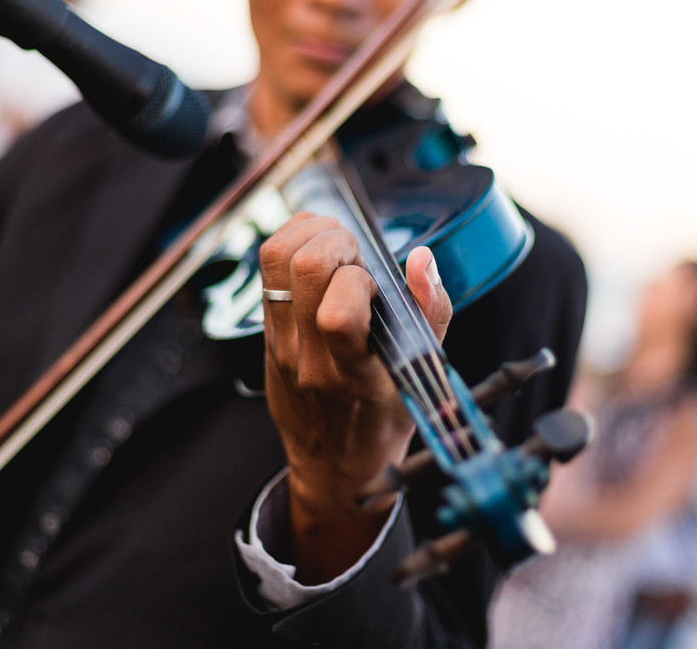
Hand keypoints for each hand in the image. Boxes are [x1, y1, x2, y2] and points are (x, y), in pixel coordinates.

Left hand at [258, 212, 451, 582]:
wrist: (333, 463)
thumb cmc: (383, 420)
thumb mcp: (421, 375)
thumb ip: (430, 313)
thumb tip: (422, 258)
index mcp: (352, 374)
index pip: (337, 316)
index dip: (360, 280)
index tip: (378, 285)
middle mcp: (307, 357)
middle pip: (306, 267)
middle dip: (339, 241)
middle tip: (358, 257)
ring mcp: (280, 342)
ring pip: (277, 257)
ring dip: (312, 233)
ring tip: (338, 247)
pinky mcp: (266, 330)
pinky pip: (267, 265)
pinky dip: (293, 240)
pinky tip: (319, 251)